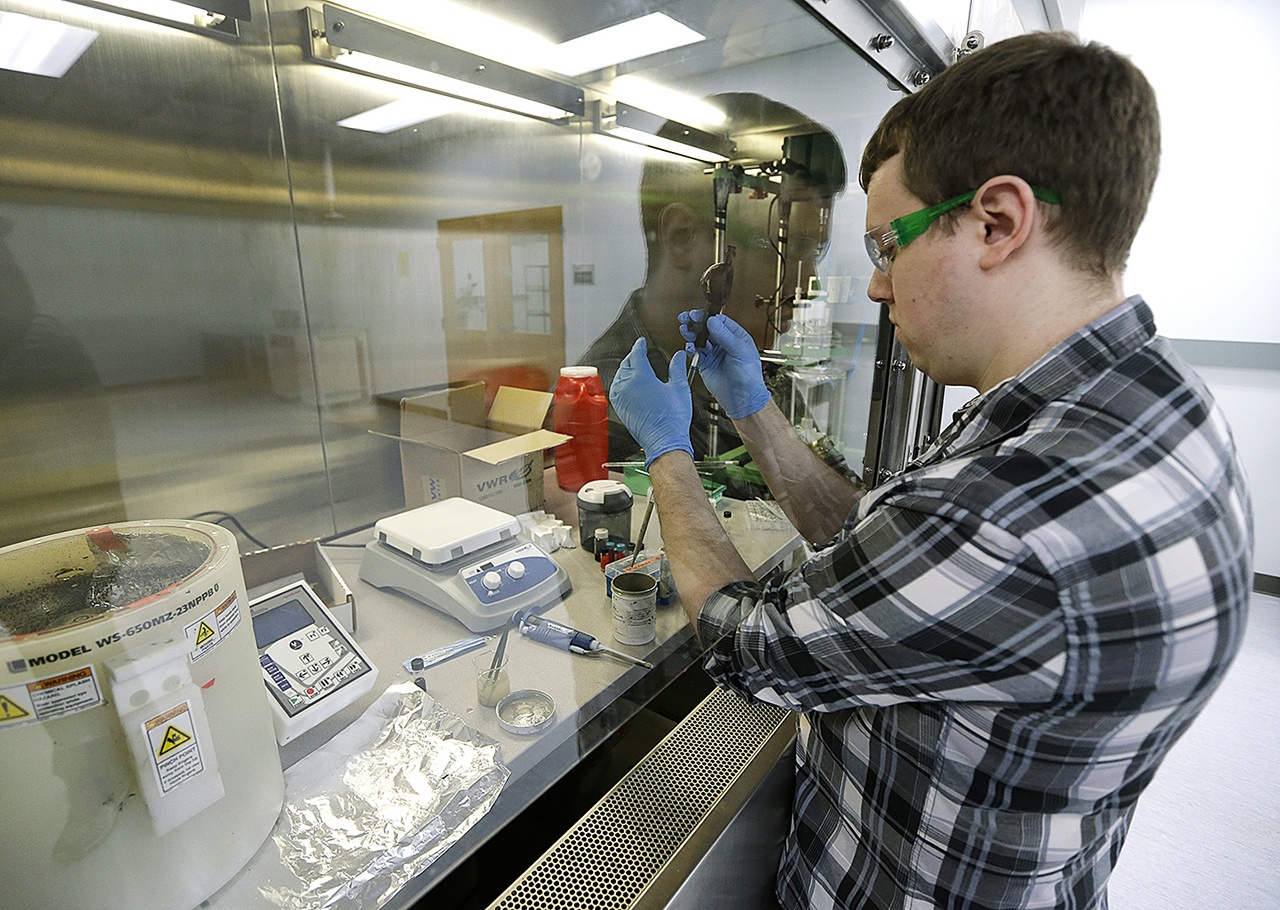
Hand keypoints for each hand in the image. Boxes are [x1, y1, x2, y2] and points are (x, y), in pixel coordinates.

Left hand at [609, 338, 693, 466]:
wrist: (664, 440)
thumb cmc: (672, 418)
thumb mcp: (679, 388)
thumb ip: (678, 368)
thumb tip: (679, 356)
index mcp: (641, 376)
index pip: (636, 354)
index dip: (640, 346)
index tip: (642, 343)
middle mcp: (627, 386)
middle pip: (626, 363)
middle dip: (632, 357)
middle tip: (639, 354)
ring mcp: (621, 398)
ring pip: (619, 376)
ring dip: (625, 369)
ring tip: (634, 368)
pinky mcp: (620, 408)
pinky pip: (616, 389)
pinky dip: (621, 383)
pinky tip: (628, 384)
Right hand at [678, 311, 770, 418]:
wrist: (743, 399)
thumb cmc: (749, 377)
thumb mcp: (739, 352)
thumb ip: (725, 336)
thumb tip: (712, 321)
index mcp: (736, 336)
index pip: (720, 320)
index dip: (707, 316)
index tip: (697, 315)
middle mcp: (724, 343)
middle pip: (707, 328)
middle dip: (696, 322)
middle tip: (686, 318)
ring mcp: (714, 353)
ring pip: (699, 339)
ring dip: (691, 334)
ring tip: (684, 330)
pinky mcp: (706, 364)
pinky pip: (696, 353)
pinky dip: (691, 349)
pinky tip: (689, 347)